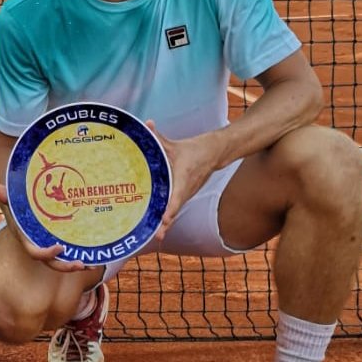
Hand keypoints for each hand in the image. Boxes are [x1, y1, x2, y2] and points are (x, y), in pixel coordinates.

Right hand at [0, 182, 86, 271]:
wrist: (22, 211)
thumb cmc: (18, 207)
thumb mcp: (12, 202)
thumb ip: (5, 196)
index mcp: (27, 240)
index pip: (35, 253)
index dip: (47, 254)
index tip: (60, 248)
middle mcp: (39, 246)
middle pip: (51, 263)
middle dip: (65, 266)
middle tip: (81, 264)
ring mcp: (49, 247)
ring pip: (62, 262)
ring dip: (76, 264)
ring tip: (91, 265)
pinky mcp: (58, 244)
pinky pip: (69, 254)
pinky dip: (81, 256)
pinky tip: (94, 256)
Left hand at [145, 122, 224, 243]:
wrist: (214, 153)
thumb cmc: (194, 149)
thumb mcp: (175, 144)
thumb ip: (158, 136)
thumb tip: (147, 124)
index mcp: (184, 178)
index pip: (177, 196)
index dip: (171, 208)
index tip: (164, 218)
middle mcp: (186, 190)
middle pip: (175, 209)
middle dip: (166, 223)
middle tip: (157, 235)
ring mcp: (186, 194)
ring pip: (175, 211)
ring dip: (166, 225)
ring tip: (155, 237)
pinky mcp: (184, 195)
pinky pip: (174, 208)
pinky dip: (167, 218)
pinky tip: (156, 229)